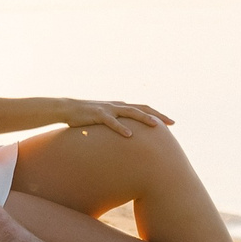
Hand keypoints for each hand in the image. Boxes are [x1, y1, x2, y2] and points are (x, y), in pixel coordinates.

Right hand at [55, 99, 171, 137]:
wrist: (68, 108)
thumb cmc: (88, 116)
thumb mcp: (105, 119)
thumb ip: (117, 123)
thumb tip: (129, 136)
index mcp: (121, 106)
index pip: (143, 108)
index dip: (157, 114)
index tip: (170, 122)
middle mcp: (118, 105)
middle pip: (142, 108)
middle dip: (158, 115)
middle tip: (172, 122)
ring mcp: (108, 108)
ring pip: (130, 112)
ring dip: (144, 118)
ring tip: (156, 125)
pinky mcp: (98, 114)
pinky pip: (111, 122)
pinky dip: (121, 128)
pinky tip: (129, 135)